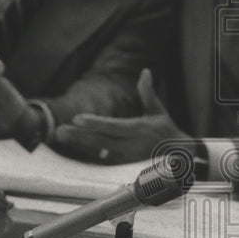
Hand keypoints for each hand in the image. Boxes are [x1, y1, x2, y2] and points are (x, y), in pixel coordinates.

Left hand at [52, 69, 188, 164]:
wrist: (179, 157)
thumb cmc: (166, 131)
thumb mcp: (158, 111)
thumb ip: (147, 92)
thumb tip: (145, 71)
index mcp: (140, 130)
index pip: (114, 127)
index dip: (95, 123)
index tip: (78, 119)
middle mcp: (131, 145)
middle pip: (101, 141)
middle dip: (79, 136)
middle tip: (59, 130)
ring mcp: (126, 158)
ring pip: (98, 152)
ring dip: (78, 144)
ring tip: (61, 136)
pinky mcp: (122, 166)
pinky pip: (101, 160)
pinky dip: (85, 153)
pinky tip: (71, 146)